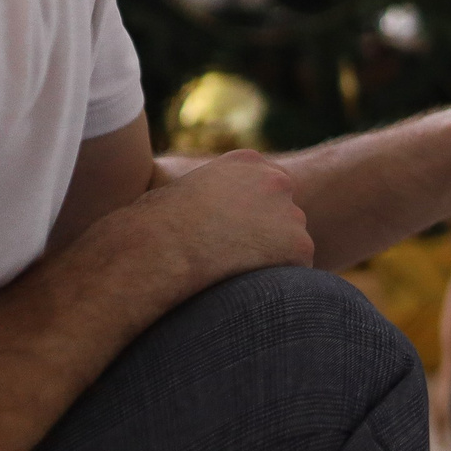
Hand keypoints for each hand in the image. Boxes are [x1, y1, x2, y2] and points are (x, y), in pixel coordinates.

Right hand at [129, 150, 312, 290]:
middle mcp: (275, 181)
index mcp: (246, 162)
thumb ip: (202, 193)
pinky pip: (297, 269)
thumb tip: (192, 208)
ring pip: (293, 242)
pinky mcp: (299, 245)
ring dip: (272, 259)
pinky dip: (278, 283)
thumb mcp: (174, 189)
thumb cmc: (151, 226)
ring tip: (236, 273)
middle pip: (285, 214)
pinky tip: (249, 287)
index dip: (253, 213)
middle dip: (267, 235)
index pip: (269, 186)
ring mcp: (291, 212)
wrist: (157, 250)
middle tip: (237, 257)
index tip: (234, 232)